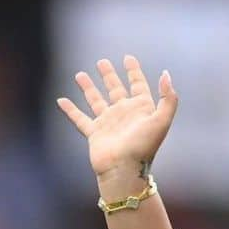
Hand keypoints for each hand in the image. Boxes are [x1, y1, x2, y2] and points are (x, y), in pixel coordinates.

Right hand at [55, 55, 178, 188]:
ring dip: (88, 88)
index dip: (134, 71)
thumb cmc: (144, 147)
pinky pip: (80, 118)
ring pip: (96, 100)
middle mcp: (124, 114)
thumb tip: (166, 74)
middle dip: (109, 75)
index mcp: (141, 110)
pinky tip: (61, 101)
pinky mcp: (94, 133)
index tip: (128, 58)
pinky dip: (70, 110)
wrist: (125, 170)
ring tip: (80, 74)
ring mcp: (108, 124)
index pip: (138, 85)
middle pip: (115, 89)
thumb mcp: (161, 120)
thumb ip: (168, 98)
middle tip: (102, 62)